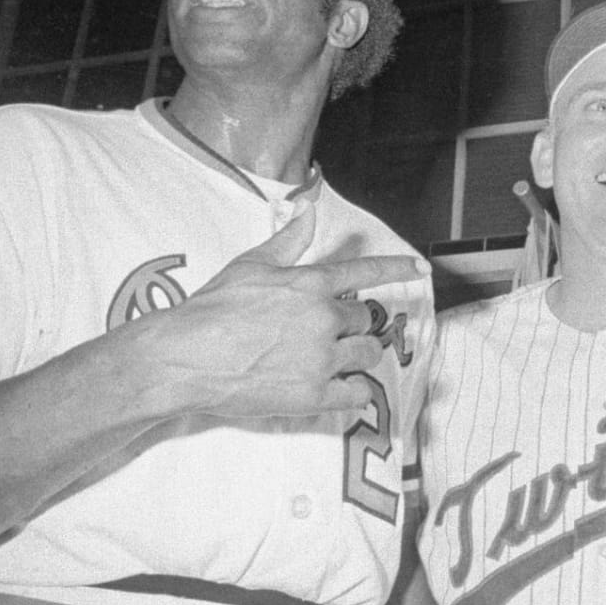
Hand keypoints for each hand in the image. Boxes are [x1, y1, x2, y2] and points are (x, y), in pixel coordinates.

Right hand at [120, 205, 429, 417]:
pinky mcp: (314, 395)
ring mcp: (322, 358)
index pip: (366, 272)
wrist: (184, 358)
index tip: (421, 268)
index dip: (397, 268)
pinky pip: (358, 394)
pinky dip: (355, 392)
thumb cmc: (211, 310)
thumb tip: (308, 210)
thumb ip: (288, 241)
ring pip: (368, 355)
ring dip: (359, 355)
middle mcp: (324, 318)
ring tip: (333, 359)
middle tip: (329, 332)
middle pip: (367, 319)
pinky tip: (340, 389)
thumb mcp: (250, 265)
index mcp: (311, 284)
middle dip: (355, 324)